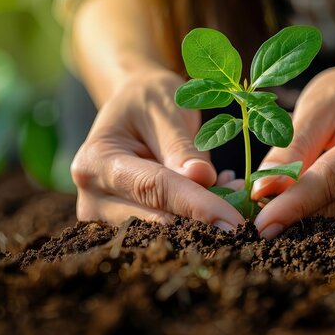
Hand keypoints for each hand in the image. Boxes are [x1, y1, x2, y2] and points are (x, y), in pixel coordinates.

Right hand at [71, 69, 244, 229]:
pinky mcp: (121, 227)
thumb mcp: (168, 110)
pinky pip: (164, 233)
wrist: (132, 107)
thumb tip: (204, 180)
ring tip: (229, 190)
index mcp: (97, 161)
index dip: (198, 206)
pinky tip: (215, 197)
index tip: (235, 221)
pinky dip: (195, 220)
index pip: (153, 189)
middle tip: (242, 201)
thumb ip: (183, 147)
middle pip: (155, 220)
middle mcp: (92, 197)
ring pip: (162, 234)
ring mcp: (103, 217)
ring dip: (202, 221)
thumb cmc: (149, 100)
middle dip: (204, 218)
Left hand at [252, 68, 334, 237]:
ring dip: (310, 221)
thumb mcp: (316, 106)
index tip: (261, 223)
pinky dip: (329, 226)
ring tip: (289, 203)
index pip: (334, 178)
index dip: (294, 203)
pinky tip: (318, 209)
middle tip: (258, 218)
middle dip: (295, 216)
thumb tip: (263, 191)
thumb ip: (291, 146)